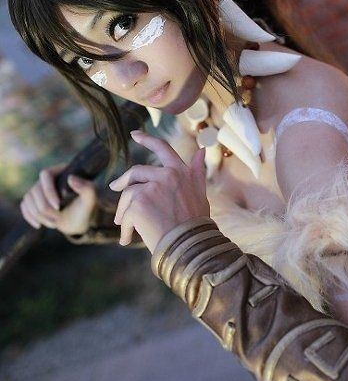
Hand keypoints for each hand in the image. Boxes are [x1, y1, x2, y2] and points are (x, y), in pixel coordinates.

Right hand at [20, 164, 96, 235]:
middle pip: (35, 190)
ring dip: (39, 215)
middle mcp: (48, 178)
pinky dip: (30, 217)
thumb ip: (87, 188)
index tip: (57, 206)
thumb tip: (71, 178)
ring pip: (28, 199)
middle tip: (58, 218)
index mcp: (62, 172)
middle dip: (45, 208)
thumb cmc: (85, 209)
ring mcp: (39, 189)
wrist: (78, 221)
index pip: (46, 175)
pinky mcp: (33, 200)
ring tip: (54, 222)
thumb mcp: (90, 200)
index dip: (48, 191)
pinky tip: (39, 225)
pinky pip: (24, 206)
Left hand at [109, 131, 208, 251]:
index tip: (135, 134)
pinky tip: (128, 239)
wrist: (190, 246)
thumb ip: (196, 172)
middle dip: (123, 181)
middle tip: (114, 187)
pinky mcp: (138, 202)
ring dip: (124, 211)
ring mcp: (151, 187)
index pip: (163, 148)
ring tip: (124, 226)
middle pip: (136, 172)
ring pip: (128, 194)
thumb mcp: (200, 193)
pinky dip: (125, 227)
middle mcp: (166, 175)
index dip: (147, 139)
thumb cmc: (196, 223)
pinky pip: (125, 213)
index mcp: (181, 171)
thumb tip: (201, 150)